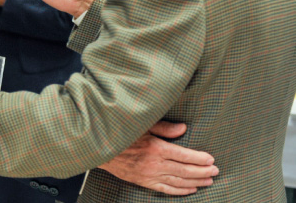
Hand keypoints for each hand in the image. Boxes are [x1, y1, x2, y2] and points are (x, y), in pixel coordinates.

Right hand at [99, 121, 217, 194]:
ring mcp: (149, 175)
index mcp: (156, 148)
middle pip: (185, 170)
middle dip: (202, 171)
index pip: (184, 155)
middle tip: (215, 171)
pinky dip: (180, 191)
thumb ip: (164, 128)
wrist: (100, 148)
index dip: (200, 158)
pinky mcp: (143, 182)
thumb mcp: (141, 125)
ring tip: (208, 181)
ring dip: (196, 182)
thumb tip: (183, 129)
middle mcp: (154, 164)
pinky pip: (166, 189)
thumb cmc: (120, 133)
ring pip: (178, 181)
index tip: (211, 159)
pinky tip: (190, 190)